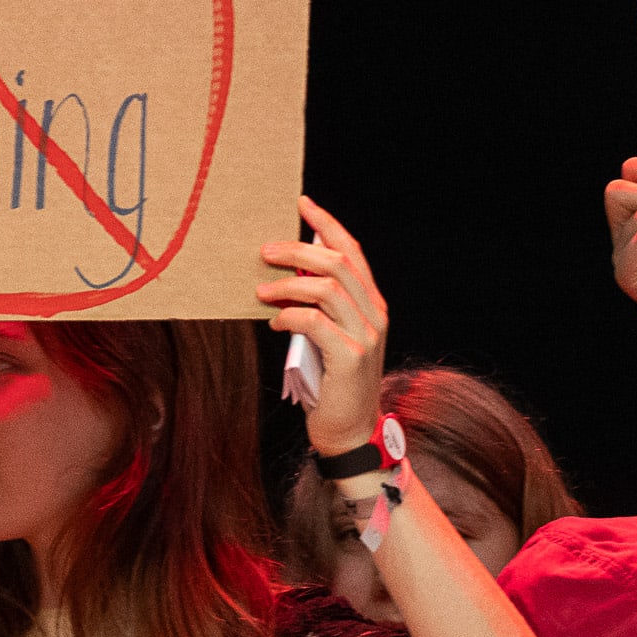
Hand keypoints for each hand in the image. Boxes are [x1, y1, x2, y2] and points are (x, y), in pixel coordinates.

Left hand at [256, 196, 387, 453]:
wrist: (350, 432)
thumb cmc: (332, 385)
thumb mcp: (327, 338)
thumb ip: (318, 308)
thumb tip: (284, 276)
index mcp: (371, 305)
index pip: (353, 252)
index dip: (328, 225)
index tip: (302, 204)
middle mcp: (374, 315)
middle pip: (338, 263)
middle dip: (297, 250)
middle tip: (265, 251)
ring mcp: (366, 336)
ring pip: (327, 288)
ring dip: (288, 284)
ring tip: (261, 290)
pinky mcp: (351, 358)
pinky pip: (316, 323)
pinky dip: (290, 317)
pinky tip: (274, 323)